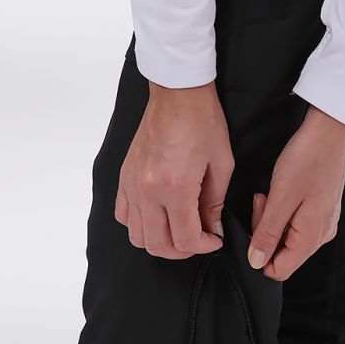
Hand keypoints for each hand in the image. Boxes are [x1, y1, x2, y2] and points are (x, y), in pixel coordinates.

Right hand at [115, 80, 233, 258]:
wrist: (177, 93)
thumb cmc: (202, 122)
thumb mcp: (221, 164)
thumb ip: (214, 203)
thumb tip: (213, 228)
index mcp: (175, 187)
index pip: (186, 238)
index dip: (205, 246)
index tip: (215, 239)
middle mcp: (148, 190)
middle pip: (158, 245)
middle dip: (182, 250)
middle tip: (198, 240)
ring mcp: (132, 185)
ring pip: (137, 236)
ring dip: (160, 241)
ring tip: (179, 231)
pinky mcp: (124, 177)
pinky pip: (123, 215)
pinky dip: (140, 225)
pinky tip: (158, 217)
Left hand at [249, 105, 344, 279]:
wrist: (330, 133)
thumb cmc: (308, 159)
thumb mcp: (280, 198)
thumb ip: (267, 234)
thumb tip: (256, 261)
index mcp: (311, 237)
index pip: (279, 270)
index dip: (259, 255)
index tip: (255, 227)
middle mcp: (321, 235)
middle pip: (283, 254)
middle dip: (265, 232)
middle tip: (263, 202)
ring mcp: (324, 223)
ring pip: (289, 238)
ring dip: (274, 220)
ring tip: (272, 194)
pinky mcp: (322, 211)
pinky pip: (297, 224)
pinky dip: (284, 212)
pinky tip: (283, 192)